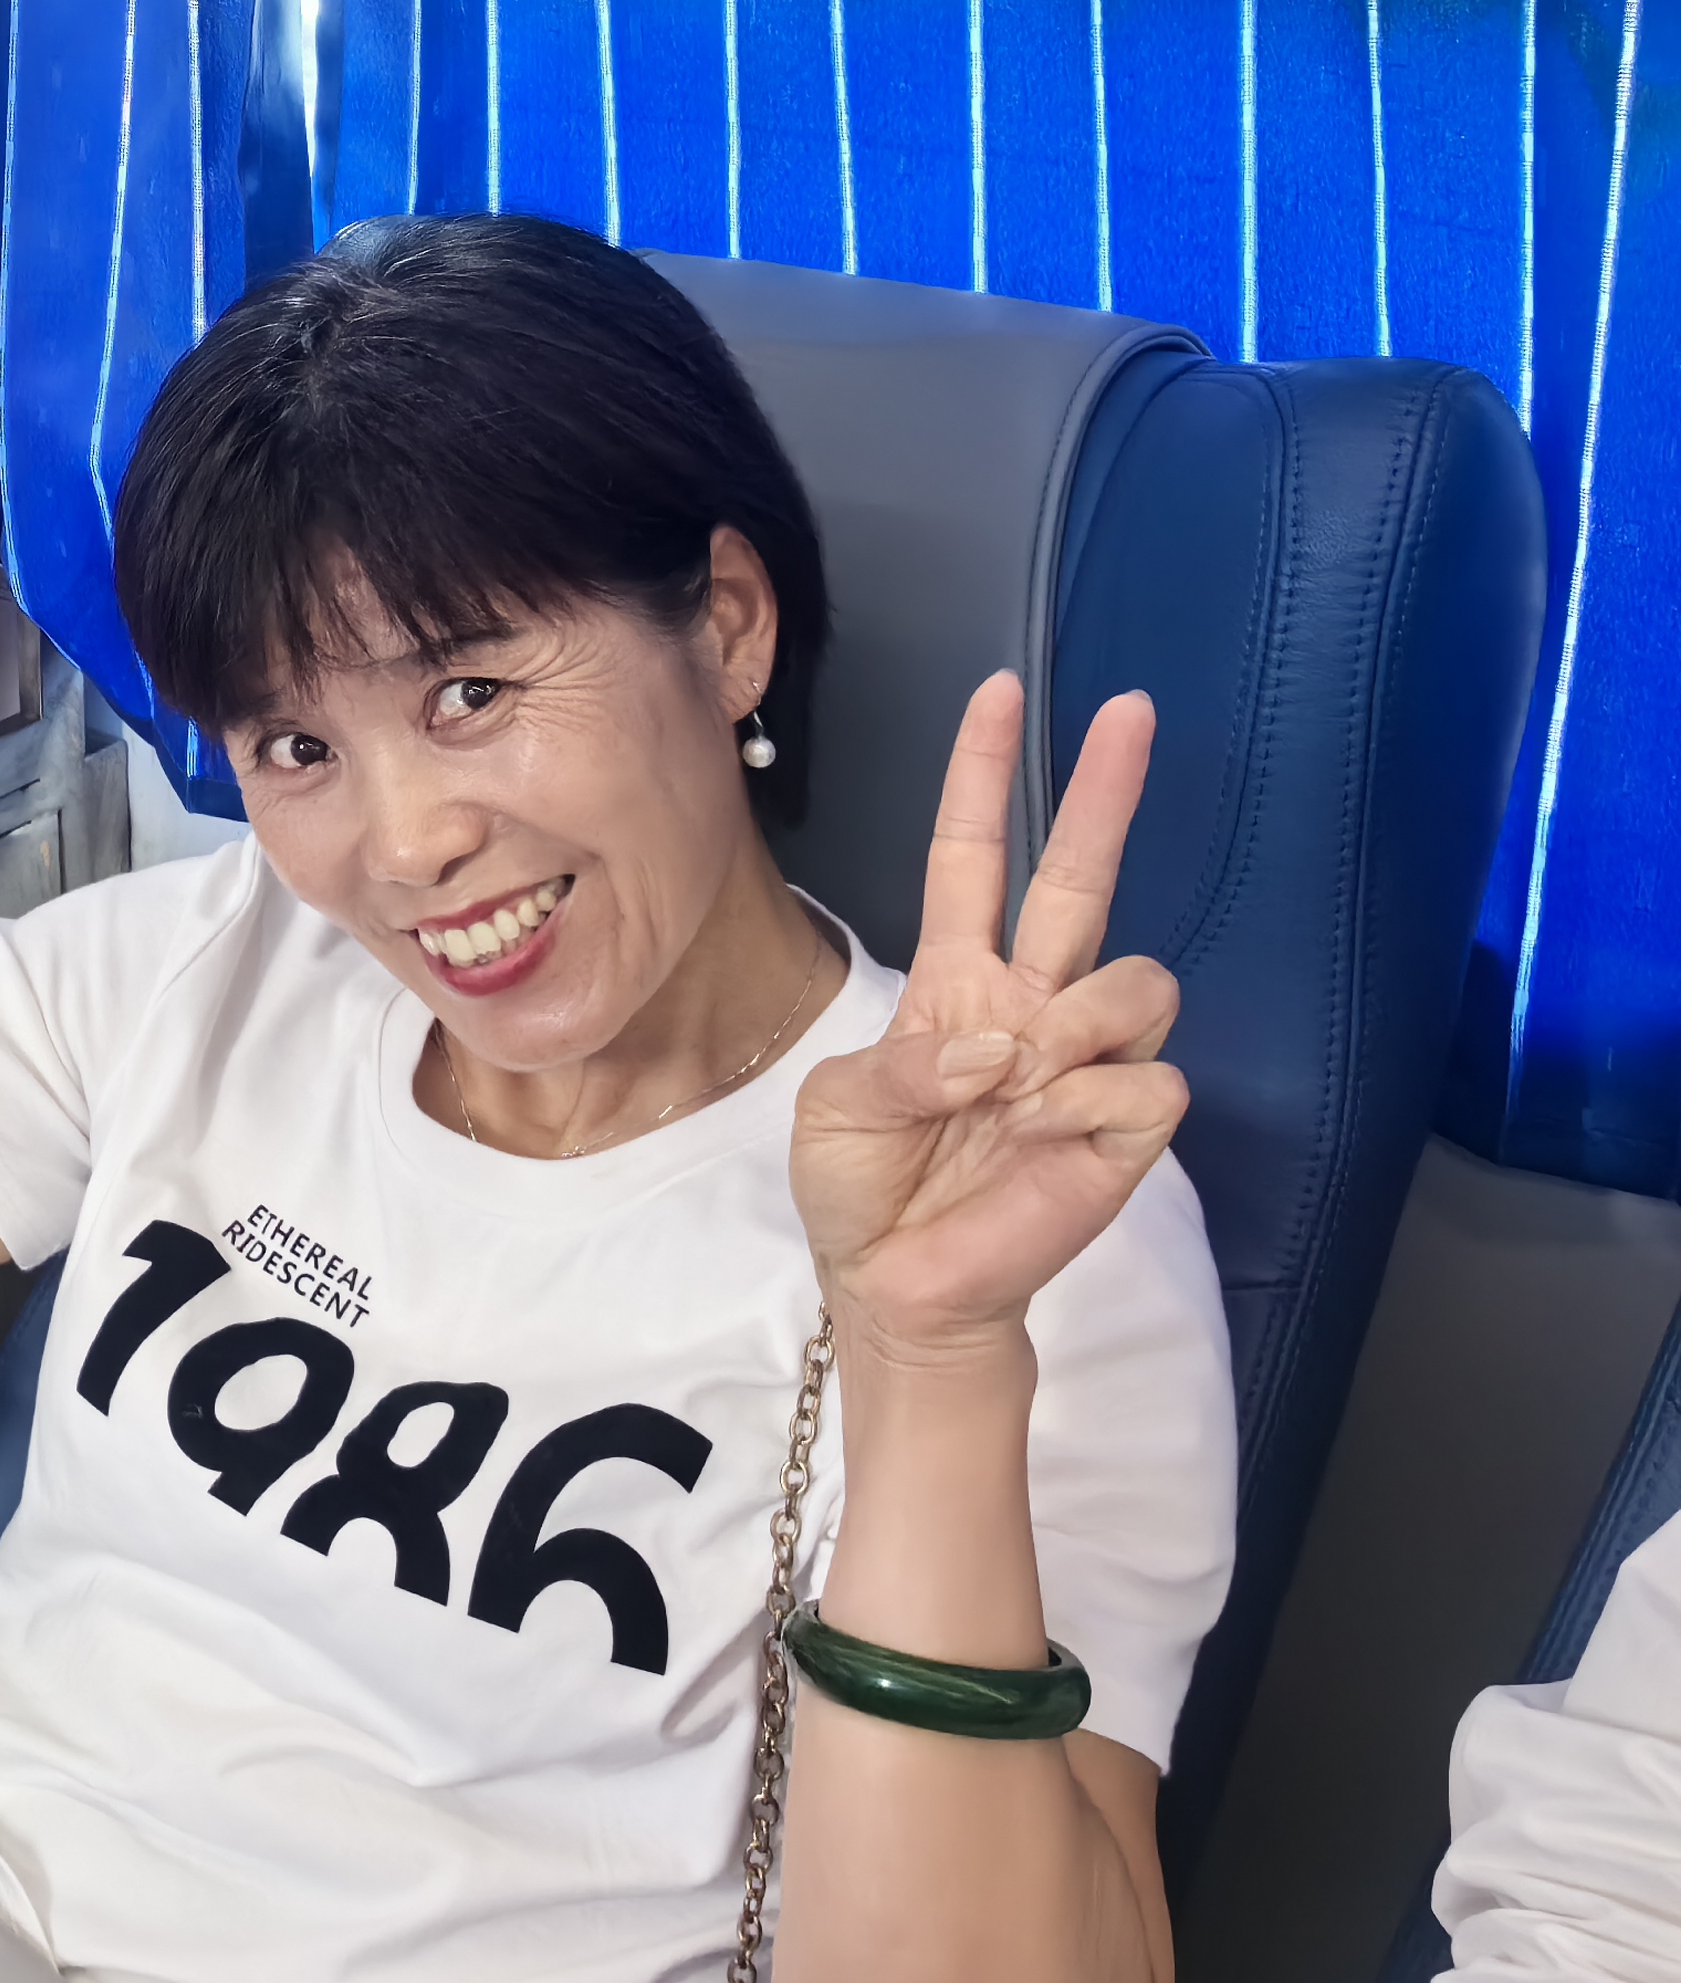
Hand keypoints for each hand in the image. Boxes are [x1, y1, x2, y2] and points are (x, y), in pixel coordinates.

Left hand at [792, 676, 1188, 1369]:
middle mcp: (1028, 1005)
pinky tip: (1046, 1134)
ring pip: (1138, 979)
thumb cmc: (861, 1189)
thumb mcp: (839, 1108)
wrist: (897, 1287)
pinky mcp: (1129, 1124)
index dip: (985, 779)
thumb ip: (904, 1063)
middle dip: (1104, 792)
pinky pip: (1144, 1076)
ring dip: (1076, 1020)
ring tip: (1021, 1083)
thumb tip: (998, 1048)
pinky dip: (1086, 1101)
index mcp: (953, 981)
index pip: (974, 857)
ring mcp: (1083, 1060)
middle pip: (1080, 878)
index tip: (1004, 695)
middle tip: (1132, 709)